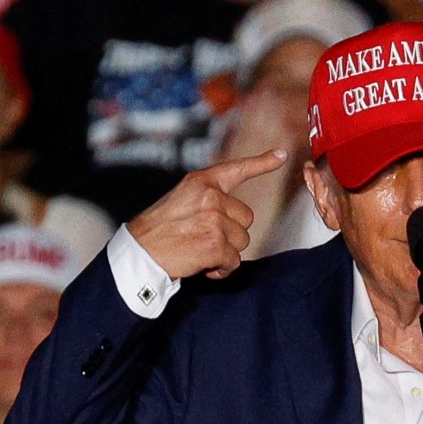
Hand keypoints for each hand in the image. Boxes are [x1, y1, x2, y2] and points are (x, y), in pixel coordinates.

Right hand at [127, 149, 287, 279]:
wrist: (139, 253)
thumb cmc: (159, 230)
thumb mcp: (182, 200)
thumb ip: (208, 199)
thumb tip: (236, 216)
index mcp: (201, 181)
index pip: (237, 169)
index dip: (262, 162)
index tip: (283, 154)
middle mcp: (210, 196)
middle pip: (246, 218)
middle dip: (231, 233)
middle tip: (204, 237)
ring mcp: (214, 220)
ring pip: (243, 241)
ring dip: (226, 252)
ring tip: (200, 250)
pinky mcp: (216, 244)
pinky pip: (234, 261)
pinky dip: (222, 269)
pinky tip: (203, 265)